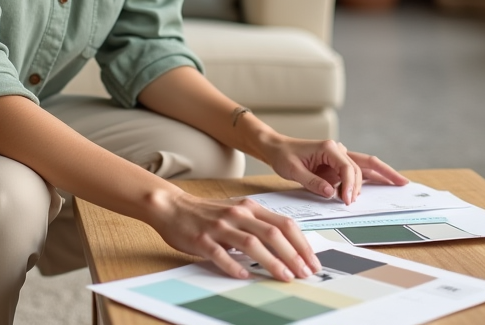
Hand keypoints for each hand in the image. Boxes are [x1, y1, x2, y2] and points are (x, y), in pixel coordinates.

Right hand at [146, 190, 322, 281]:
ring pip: (251, 243)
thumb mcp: (238, 211)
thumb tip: (288, 247)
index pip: (283, 224)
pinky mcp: (202, 239)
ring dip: (271, 261)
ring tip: (284, 276)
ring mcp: (219, 226)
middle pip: (272, 233)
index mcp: (250, 208)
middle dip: (292, 255)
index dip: (301, 244)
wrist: (172, 207)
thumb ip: (259, 225)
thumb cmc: (208, 213)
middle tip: (304, 273)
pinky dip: (233, 265)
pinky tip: (244, 275)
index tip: (312, 262)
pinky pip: (220, 254)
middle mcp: (237, 214)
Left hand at [260, 135, 408, 203]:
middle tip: (358, 202)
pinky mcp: (338, 164)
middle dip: (365, 184)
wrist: (277, 149)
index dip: (349, 185)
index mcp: (328, 147)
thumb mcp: (293, 170)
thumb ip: (312, 182)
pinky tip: (388, 180)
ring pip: (366, 165)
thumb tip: (331, 192)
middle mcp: (338, 149)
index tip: (346, 200)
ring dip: (379, 177)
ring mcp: (340, 157)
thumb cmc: (284, 156)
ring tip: (397, 184)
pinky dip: (374, 176)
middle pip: (361, 166)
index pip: (347, 167)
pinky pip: (360, 170)